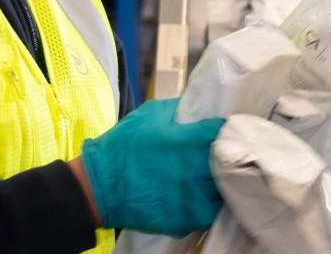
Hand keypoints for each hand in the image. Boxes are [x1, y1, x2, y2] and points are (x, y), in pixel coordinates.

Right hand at [80, 98, 225, 235]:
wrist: (99, 187)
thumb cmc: (122, 147)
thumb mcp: (149, 115)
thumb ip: (178, 110)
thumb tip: (198, 109)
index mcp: (191, 142)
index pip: (225, 132)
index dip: (226, 130)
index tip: (224, 130)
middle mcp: (197, 171)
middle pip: (231, 164)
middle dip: (228, 157)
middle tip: (220, 154)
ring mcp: (193, 198)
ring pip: (223, 190)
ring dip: (220, 183)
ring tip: (211, 176)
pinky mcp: (186, 220)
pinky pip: (208, 212)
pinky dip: (206, 204)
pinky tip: (197, 195)